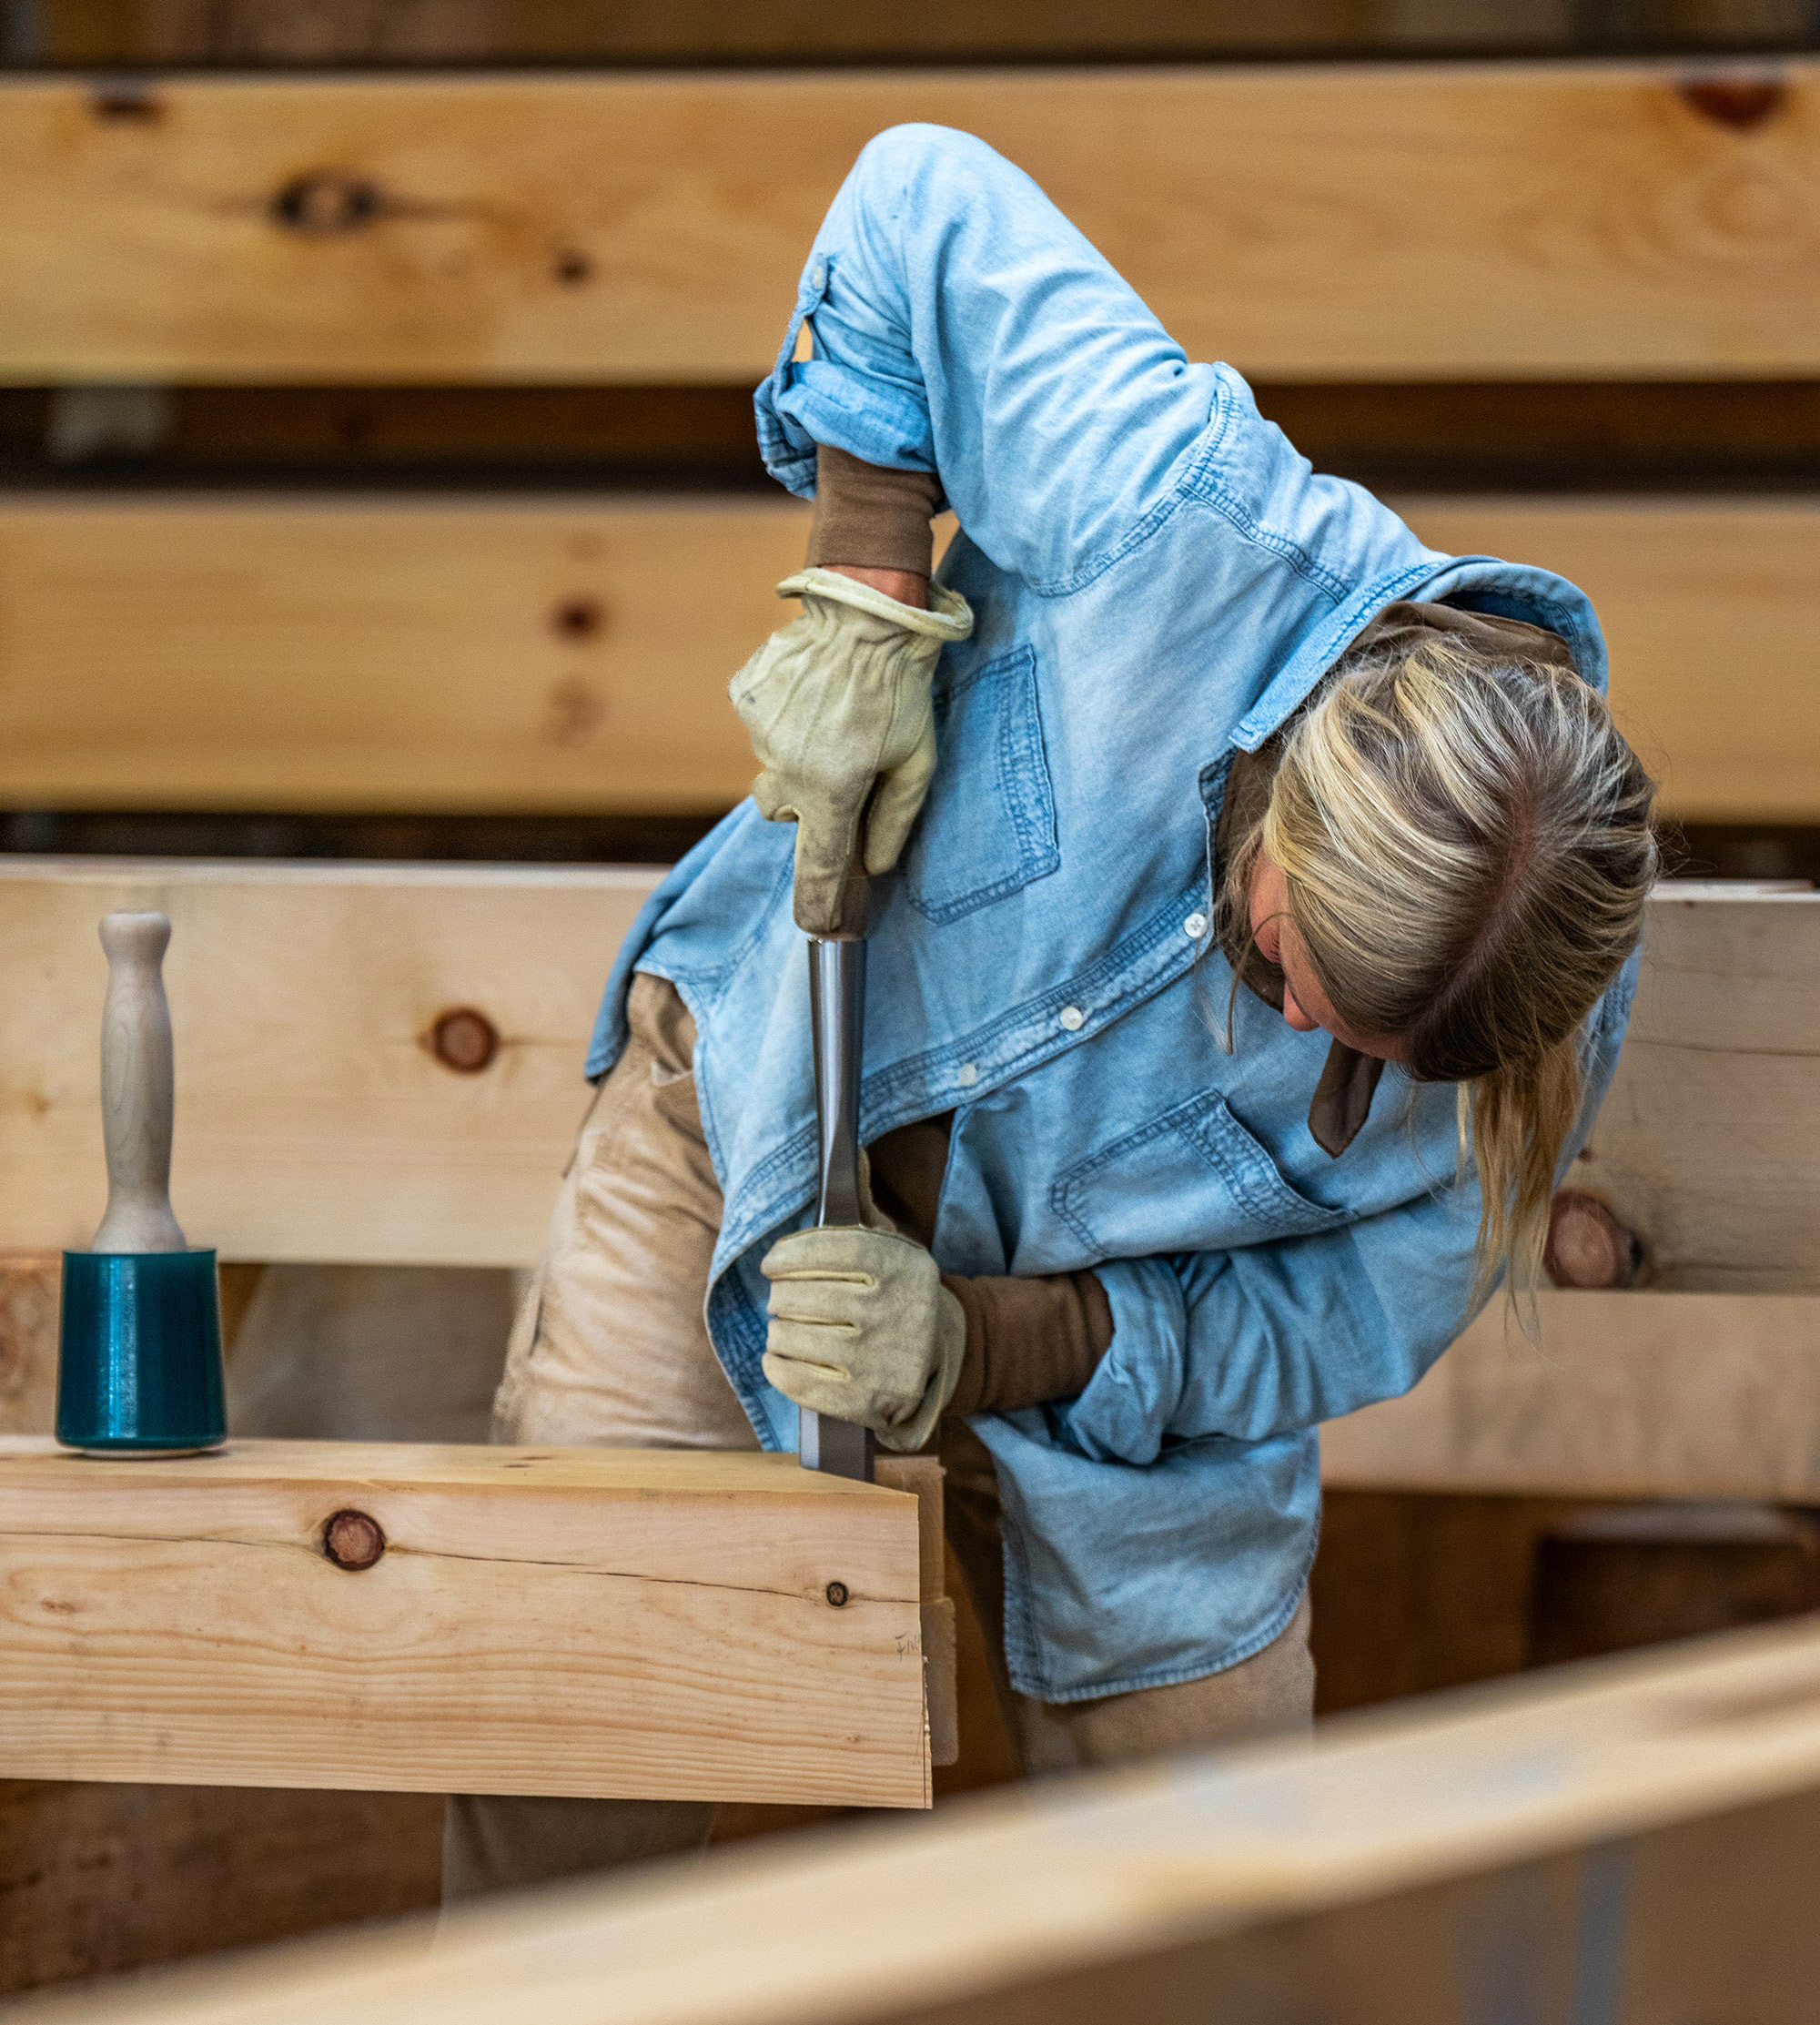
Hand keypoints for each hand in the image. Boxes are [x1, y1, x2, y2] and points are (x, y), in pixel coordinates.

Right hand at [730, 569, 971, 934]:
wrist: (867, 606)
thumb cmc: (903, 687)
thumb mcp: (919, 760)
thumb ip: (896, 820)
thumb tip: (874, 866)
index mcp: (832, 788)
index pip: (817, 865)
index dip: (817, 905)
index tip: (818, 929)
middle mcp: (787, 767)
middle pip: (785, 811)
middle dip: (809, 799)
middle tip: (843, 761)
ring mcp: (760, 731)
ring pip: (772, 766)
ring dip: (798, 754)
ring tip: (832, 714)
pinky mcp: (746, 697)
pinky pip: (761, 726)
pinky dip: (783, 718)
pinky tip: (812, 692)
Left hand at [760, 1225, 966, 1453]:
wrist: (941, 1358)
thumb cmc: (898, 1294)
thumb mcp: (894, 1248)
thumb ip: (864, 1206)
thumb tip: (848, 1156)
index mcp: (902, 1265)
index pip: (827, 1250)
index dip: (788, 1255)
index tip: (771, 1264)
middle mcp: (893, 1309)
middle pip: (801, 1297)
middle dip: (781, 1298)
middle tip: (782, 1301)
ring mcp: (879, 1358)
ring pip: (793, 1337)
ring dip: (778, 1333)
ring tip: (784, 1330)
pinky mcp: (865, 1399)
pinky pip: (797, 1380)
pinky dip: (776, 1368)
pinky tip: (777, 1358)